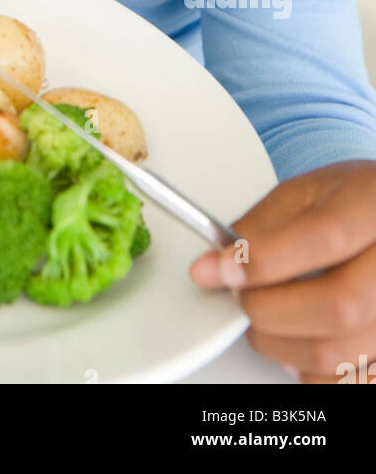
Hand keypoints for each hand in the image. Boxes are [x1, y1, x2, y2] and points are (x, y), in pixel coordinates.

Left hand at [190, 160, 375, 382]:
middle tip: (241, 298)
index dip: (264, 259)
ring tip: (267, 322)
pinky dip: (313, 373)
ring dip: (284, 347)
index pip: (325, 236)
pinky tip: (301, 346)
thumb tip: (215, 266)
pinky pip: (355, 381)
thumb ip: (262, 225)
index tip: (221, 269)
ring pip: (342, 354)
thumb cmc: (357, 202)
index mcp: (373, 206)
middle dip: (269, 310)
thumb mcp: (309, 192)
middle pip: (338, 306)